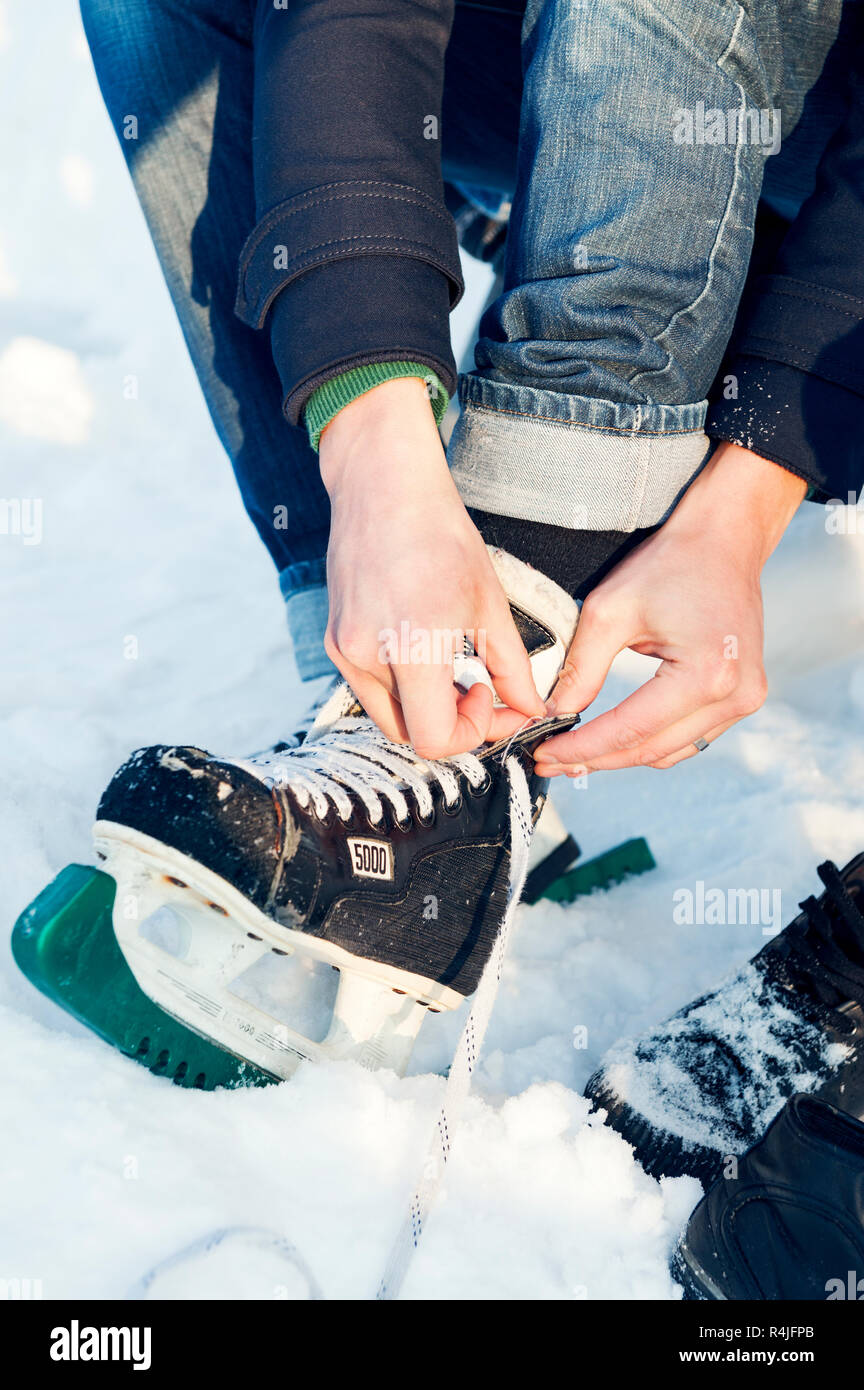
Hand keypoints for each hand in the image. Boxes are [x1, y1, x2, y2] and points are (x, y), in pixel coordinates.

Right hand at [319, 377, 543, 756]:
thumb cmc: (440, 535)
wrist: (386, 486)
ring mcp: (344, 649)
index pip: (435, 737)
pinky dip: (403, 688)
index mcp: (412, 644)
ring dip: (426, 709)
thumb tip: (530, 710)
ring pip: (390, 715)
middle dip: (453, 725)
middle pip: (411, 734)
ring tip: (455, 673)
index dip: (475, 734)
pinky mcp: (334, 641)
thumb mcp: (490, 604)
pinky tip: (425, 657)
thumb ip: (512, 668)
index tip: (495, 704)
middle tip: (481, 692)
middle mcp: (368, 653)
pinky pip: (370, 689)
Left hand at [535, 442, 807, 777]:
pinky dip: (650, 742)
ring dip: (621, 757)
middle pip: (650, 749)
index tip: (543, 753)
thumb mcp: (610, 610)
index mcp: (706, 674)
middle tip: (549, 761)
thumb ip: (579, 669)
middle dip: (595, 759)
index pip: (631, 730)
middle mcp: (735, 695)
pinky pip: (688, 737)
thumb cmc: (671, 564)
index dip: (581, 748)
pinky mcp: (744, 697)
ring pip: (669, 752)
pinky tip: (613, 740)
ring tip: (574, 755)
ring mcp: (746, 700)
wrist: (725, 539)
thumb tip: (552, 715)